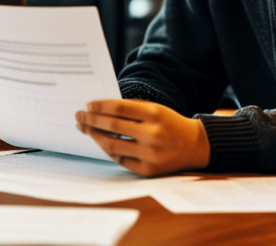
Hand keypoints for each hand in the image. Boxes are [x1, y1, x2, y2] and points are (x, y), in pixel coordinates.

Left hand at [75, 99, 209, 176]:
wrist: (195, 146)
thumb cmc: (170, 124)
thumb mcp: (156, 109)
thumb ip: (132, 108)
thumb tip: (100, 108)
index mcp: (155, 114)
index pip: (119, 108)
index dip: (100, 106)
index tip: (88, 105)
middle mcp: (152, 134)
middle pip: (112, 126)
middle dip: (91, 120)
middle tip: (79, 116)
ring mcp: (150, 154)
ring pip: (112, 145)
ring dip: (95, 136)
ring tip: (86, 129)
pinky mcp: (148, 170)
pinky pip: (120, 160)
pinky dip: (108, 150)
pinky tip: (101, 142)